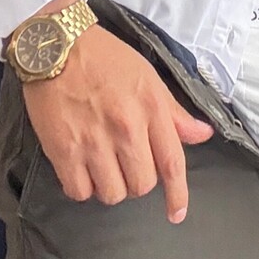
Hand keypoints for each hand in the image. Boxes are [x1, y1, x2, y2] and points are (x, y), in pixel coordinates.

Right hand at [20, 21, 215, 223]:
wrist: (56, 43)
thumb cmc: (103, 57)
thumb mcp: (147, 77)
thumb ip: (174, 112)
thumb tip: (203, 134)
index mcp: (150, 109)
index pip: (172, 164)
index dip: (178, 195)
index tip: (176, 214)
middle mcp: (126, 129)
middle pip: (142, 185)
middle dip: (136, 181)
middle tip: (125, 163)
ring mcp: (94, 141)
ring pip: (112, 193)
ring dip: (109, 186)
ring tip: (101, 165)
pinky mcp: (63, 150)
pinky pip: (79, 191)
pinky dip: (82, 186)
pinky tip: (80, 169)